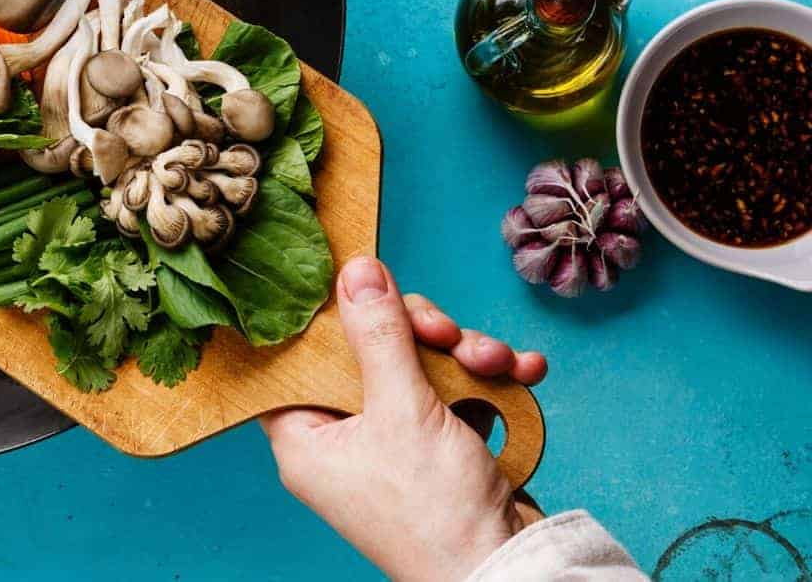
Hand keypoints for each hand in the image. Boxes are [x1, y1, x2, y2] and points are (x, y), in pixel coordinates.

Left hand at [262, 257, 546, 581]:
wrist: (511, 572)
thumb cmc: (436, 514)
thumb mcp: (402, 409)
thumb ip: (379, 334)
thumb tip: (356, 272)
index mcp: (307, 437)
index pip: (301, 357)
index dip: (330, 317)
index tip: (361, 285)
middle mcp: (345, 438)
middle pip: (368, 350)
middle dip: (421, 333)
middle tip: (445, 334)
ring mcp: (395, 443)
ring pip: (419, 365)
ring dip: (464, 354)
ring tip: (495, 363)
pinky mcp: (439, 448)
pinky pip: (455, 394)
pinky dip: (488, 382)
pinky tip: (521, 372)